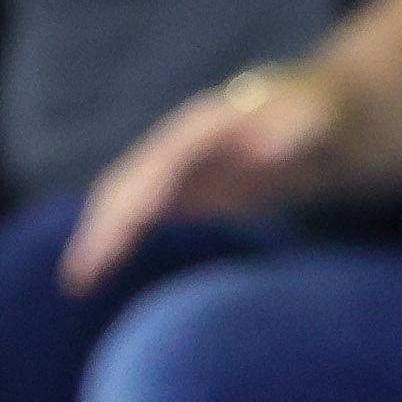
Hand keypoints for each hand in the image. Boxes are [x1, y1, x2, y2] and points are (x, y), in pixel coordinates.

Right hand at [65, 62, 336, 288]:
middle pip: (126, 186)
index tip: (112, 242)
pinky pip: (140, 217)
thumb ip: (297, 129)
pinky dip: (117, 243)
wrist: (324, 117)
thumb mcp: (319, 121)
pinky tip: (100, 275)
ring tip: (77, 284)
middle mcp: (177, 148)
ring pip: (125, 202)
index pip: (155, 170)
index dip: (131, 206)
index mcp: (200, 130)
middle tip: (79, 277)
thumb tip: (273, 150)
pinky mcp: (187, 192)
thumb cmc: (324, 120)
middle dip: (101, 229)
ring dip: (99, 239)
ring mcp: (178, 169)